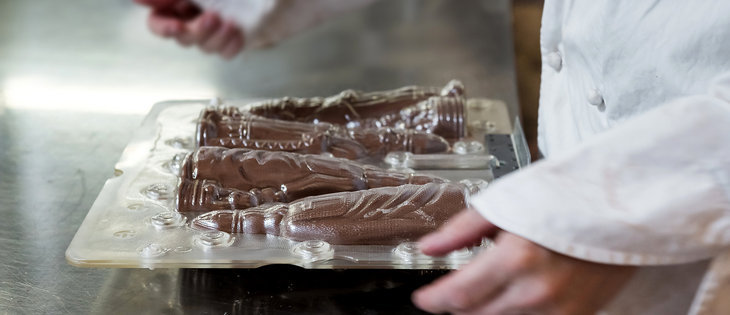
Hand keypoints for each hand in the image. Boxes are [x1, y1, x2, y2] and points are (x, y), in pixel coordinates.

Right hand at [134, 0, 244, 58]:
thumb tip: (137, 1)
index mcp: (181, 2)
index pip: (157, 21)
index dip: (162, 27)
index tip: (175, 27)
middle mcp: (193, 16)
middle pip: (181, 37)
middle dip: (196, 31)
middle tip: (213, 18)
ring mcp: (214, 31)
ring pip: (203, 47)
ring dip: (215, 38)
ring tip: (231, 23)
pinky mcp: (233, 41)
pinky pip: (223, 54)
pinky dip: (230, 46)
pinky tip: (238, 33)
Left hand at [412, 209, 635, 314]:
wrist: (625, 208)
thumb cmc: (569, 198)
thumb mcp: (509, 203)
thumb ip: (462, 230)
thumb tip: (428, 247)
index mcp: (517, 258)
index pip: (459, 295)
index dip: (434, 300)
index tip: (424, 299)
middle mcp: (537, 290)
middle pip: (477, 314)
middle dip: (459, 303)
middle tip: (454, 288)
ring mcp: (560, 308)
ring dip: (486, 310)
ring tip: (488, 287)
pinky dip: (516, 313)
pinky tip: (515, 296)